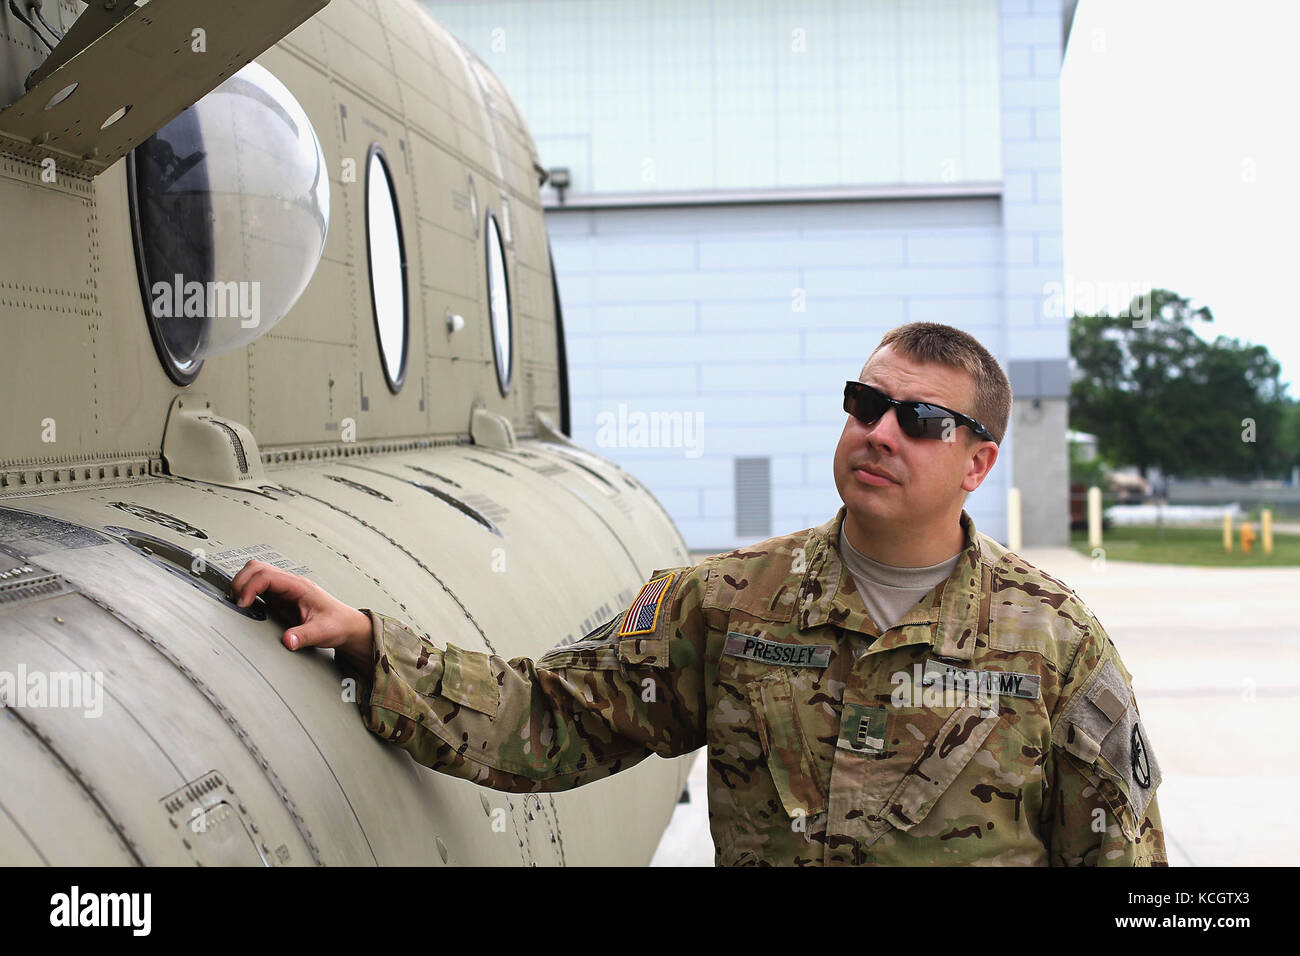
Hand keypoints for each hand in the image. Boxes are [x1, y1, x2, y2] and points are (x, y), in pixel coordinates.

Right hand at [229, 560, 373, 671]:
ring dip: (242, 584)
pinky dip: (247, 592)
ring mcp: (284, 589)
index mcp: (299, 586)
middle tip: (235, 603)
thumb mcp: (322, 632)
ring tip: (238, 604)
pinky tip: (246, 606)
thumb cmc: (337, 623)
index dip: (250, 586)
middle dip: (241, 581)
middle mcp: (290, 584)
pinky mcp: (280, 597)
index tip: (243, 604)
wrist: (346, 624)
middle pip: (257, 568)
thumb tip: (288, 641)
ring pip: (256, 574)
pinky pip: (258, 586)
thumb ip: (304, 636)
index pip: (267, 575)